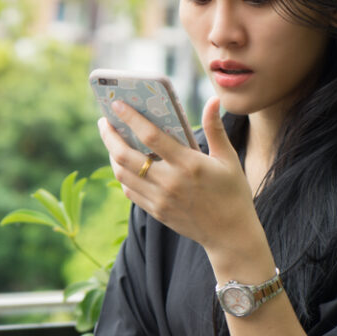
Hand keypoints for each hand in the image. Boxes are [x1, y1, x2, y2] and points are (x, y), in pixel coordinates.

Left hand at [98, 96, 258, 258]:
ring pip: (122, 174)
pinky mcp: (156, 212)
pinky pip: (129, 190)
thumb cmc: (232, 193)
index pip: (150, 136)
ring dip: (112, 154)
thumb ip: (215, 128)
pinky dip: (122, 174)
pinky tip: (123, 164)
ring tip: (112, 140)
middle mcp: (169, 182)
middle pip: (126, 156)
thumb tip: (213, 100)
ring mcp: (160, 199)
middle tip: (104, 121)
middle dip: (110, 136)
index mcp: (188, 164)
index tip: (118, 104)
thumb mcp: (228, 159)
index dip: (131, 118)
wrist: (231, 236)